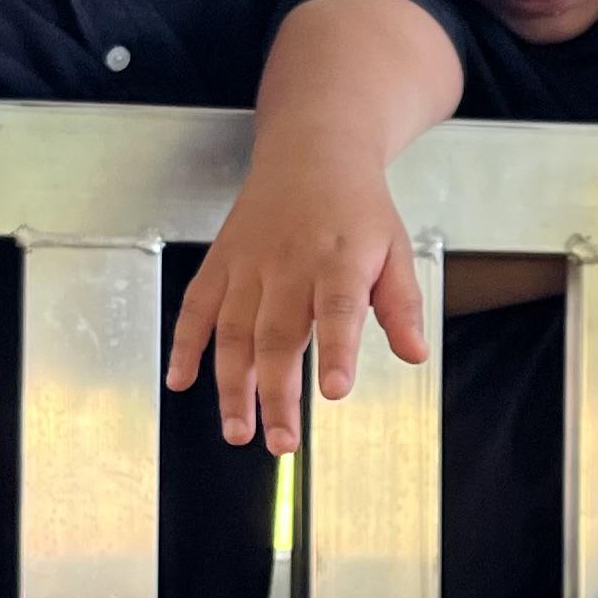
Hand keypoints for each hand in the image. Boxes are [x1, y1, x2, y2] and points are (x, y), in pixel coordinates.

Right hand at [166, 153, 427, 452]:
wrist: (312, 154)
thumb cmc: (356, 210)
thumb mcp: (394, 250)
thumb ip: (402, 306)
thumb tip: (416, 354)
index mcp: (338, 260)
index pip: (337, 309)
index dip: (336, 350)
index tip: (335, 390)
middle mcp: (288, 263)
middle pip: (278, 334)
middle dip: (277, 393)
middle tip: (281, 443)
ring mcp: (248, 265)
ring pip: (234, 331)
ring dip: (232, 385)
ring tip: (238, 431)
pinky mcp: (220, 263)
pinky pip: (196, 307)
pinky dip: (184, 344)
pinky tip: (181, 380)